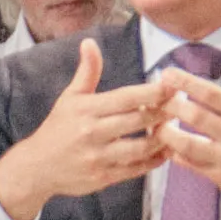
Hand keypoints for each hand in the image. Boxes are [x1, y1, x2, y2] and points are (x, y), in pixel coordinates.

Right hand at [0, 58, 171, 219]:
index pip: (126, 97)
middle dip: (164, 112)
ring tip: (177, 127)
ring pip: (141, 147)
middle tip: (183, 104)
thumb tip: (90, 42)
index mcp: (87, 109)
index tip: (173, 85)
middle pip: (138, 120)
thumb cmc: (57, 128)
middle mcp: (93, 132)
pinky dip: (155, 160)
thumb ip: (87, 71)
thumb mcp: (69, 98)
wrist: (37, 168)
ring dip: (163, 138)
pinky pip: (136, 169)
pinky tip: (167, 150)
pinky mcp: (103, 178)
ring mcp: (99, 157)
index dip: (153, 91)